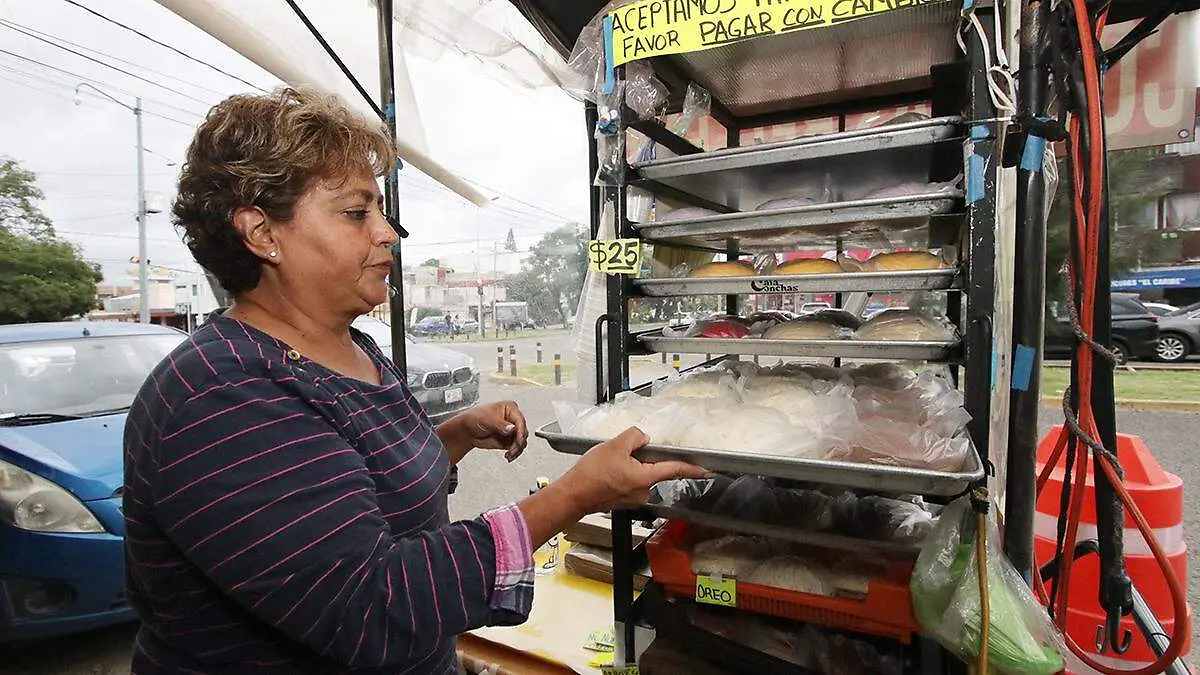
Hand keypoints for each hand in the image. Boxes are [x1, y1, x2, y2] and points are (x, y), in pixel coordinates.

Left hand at [455, 401, 528, 461]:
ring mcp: (512, 431)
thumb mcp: (486, 419)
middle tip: (511, 449)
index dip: (520, 431)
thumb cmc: (474, 419)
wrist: (467, 431)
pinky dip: (514, 453)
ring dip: (517, 450)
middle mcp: (513, 419)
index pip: (520, 420)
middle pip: (523, 432)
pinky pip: (517, 448)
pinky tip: (508, 455)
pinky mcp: (509, 440)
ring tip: (509, 454)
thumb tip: (512, 428)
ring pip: (522, 441)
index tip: (518, 440)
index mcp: (510, 408)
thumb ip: (500, 424)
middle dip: (518, 443)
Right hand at [559, 427, 708, 512]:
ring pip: (640, 476)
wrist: (572, 495)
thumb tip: (644, 438)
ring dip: (631, 467)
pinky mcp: (624, 501)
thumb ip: (635, 437)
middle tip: (623, 453)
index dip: (692, 469)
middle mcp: (643, 492)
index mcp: (645, 478)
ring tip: (609, 464)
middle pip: (654, 470)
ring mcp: (634, 499)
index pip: (674, 470)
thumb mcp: (615, 445)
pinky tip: (607, 472)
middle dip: (643, 459)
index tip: (707, 470)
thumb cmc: (591, 474)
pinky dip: (623, 475)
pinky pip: (631, 483)